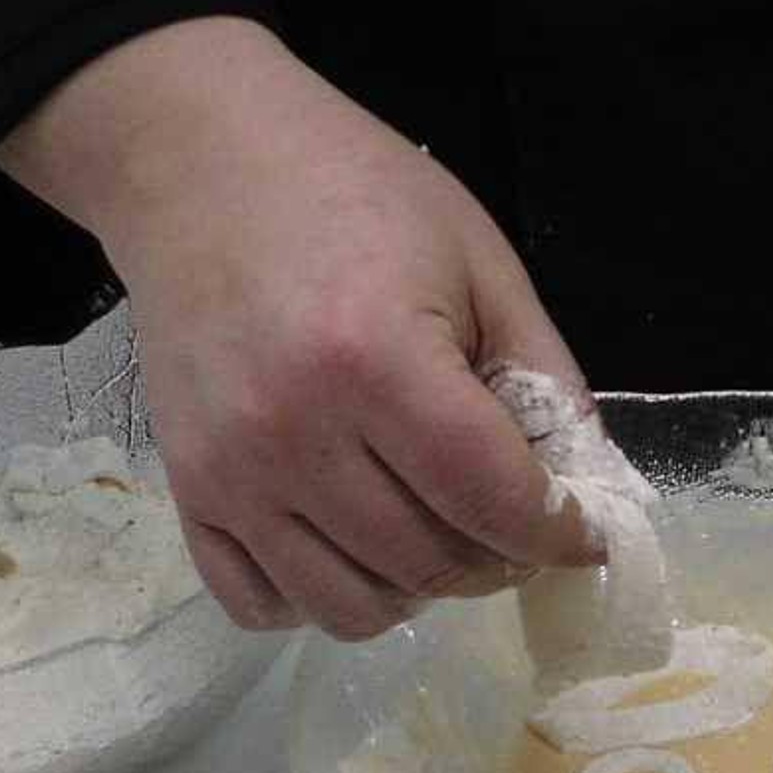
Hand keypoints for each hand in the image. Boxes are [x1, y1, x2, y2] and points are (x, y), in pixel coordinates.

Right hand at [0, 18, 596, 639]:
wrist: (197, 164)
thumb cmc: (352, 192)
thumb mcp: (479, 261)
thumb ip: (545, 376)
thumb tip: (585, 487)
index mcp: (378, 360)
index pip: (493, 500)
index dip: (559, 534)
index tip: (583, 535)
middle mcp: (296, 433)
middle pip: (431, 564)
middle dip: (497, 560)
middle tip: (508, 520)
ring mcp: (232, 474)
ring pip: (352, 608)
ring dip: (416, 589)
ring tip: (430, 531)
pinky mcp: (187, 492)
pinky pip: (260, 605)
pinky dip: (319, 598)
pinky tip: (347, 545)